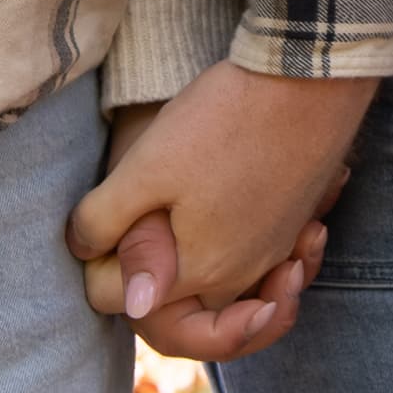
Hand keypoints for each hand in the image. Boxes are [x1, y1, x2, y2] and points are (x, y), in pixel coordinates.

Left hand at [67, 62, 374, 349]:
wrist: (308, 83)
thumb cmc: (223, 120)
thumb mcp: (147, 164)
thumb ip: (108, 219)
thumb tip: (84, 254)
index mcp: (198, 272)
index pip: (124, 302)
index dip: (97, 265)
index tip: (96, 224)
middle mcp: (241, 276)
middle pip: (182, 309)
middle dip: (149, 285)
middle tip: (124, 242)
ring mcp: (275, 251)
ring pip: (226, 290)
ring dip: (197, 274)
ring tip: (169, 232)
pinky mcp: (296, 222)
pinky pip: (263, 264)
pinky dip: (241, 256)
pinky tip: (216, 211)